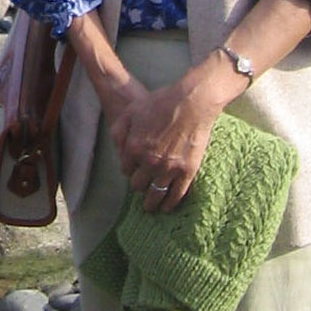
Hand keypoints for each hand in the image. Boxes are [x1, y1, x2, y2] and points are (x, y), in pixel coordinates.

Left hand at [107, 69, 224, 213]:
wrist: (192, 102)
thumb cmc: (161, 102)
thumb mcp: (132, 111)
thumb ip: (119, 132)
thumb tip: (119, 152)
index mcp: (134, 148)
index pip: (126, 170)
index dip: (130, 170)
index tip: (134, 170)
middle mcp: (149, 162)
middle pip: (138, 185)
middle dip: (138, 185)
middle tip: (142, 185)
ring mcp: (169, 169)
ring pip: (155, 195)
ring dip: (151, 203)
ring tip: (150, 207)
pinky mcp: (187, 171)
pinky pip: (177, 194)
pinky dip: (170, 204)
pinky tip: (167, 207)